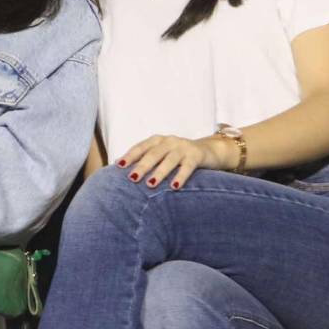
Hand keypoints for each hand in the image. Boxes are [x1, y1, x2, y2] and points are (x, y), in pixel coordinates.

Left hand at [116, 134, 234, 189]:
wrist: (210, 150)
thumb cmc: (179, 155)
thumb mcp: (162, 154)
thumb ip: (145, 158)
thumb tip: (118, 165)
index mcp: (158, 140)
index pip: (141, 147)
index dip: (130, 156)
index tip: (119, 166)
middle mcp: (169, 141)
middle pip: (153, 154)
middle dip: (142, 166)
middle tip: (132, 178)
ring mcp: (183, 148)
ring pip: (169, 160)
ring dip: (159, 172)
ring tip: (150, 184)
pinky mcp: (196, 156)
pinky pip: (188, 167)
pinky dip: (180, 176)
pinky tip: (174, 187)